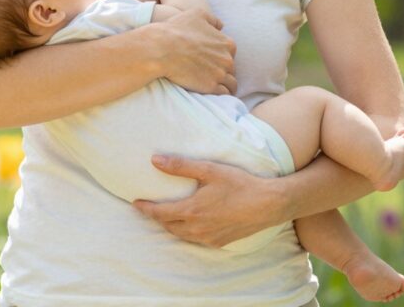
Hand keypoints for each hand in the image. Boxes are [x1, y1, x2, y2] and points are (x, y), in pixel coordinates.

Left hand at [133, 155, 284, 247]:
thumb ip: (180, 165)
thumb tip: (155, 160)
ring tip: (168, 214)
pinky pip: (196, 239)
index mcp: (190, 211)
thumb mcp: (209, 170)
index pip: (158, 213)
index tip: (135, 203)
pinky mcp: (219, 242)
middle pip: (168, 225)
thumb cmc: (239, 184)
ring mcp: (207, 238)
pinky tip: (193, 223)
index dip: (145, 209)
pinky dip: (188, 231)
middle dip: (157, 217)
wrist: (268, 204)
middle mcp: (196, 229)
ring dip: (172, 225)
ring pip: (181, 234)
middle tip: (150, 208)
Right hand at [147, 9, 236, 94]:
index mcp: (227, 43)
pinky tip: (213, 93)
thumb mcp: (198, 14)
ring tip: (216, 87)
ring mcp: (220, 74)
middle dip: (223, 71)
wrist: (162, 49)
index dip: (221, 57)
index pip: (231, 53)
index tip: (212, 60)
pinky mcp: (211, 87)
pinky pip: (224, 94)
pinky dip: (221, 94)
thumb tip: (220, 26)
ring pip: (231, 84)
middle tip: (210, 73)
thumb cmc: (177, 30)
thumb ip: (213, 20)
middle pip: (231, 69)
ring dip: (225, 85)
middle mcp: (227, 59)